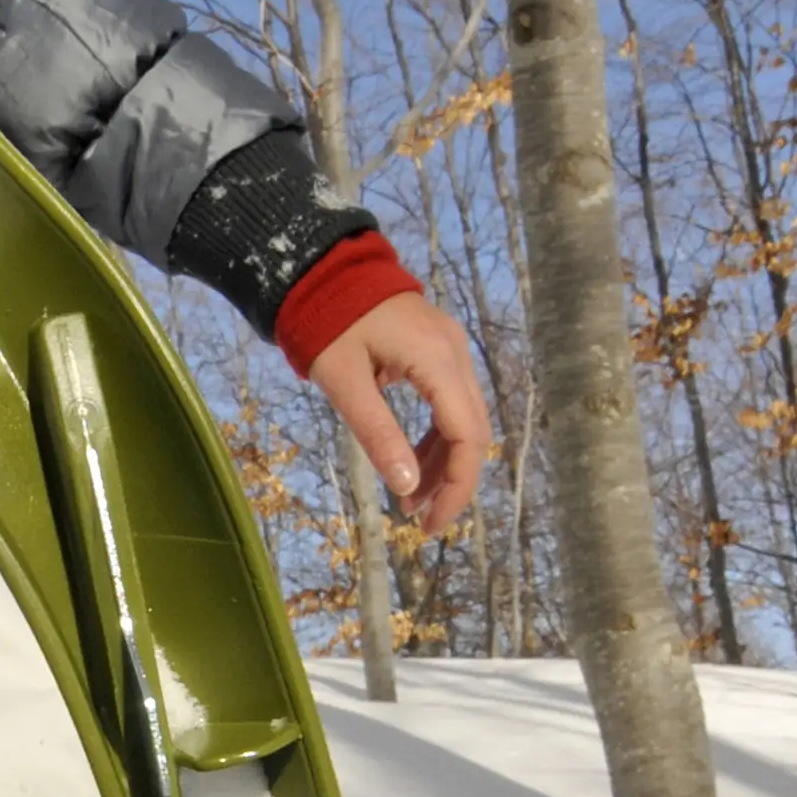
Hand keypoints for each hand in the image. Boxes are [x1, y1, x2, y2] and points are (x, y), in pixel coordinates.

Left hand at [305, 290, 494, 537]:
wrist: (323, 271)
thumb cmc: (327, 324)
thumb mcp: (345, 383)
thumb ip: (378, 434)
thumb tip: (408, 488)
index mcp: (436, 360)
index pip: (467, 437)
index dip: (457, 487)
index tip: (432, 525)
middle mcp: (455, 354)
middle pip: (473, 431)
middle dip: (452, 481)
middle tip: (419, 519)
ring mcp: (451, 349)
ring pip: (464, 419)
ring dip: (443, 461)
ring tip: (410, 498)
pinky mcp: (439, 350)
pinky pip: (450, 402)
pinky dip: (436, 436)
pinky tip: (413, 460)